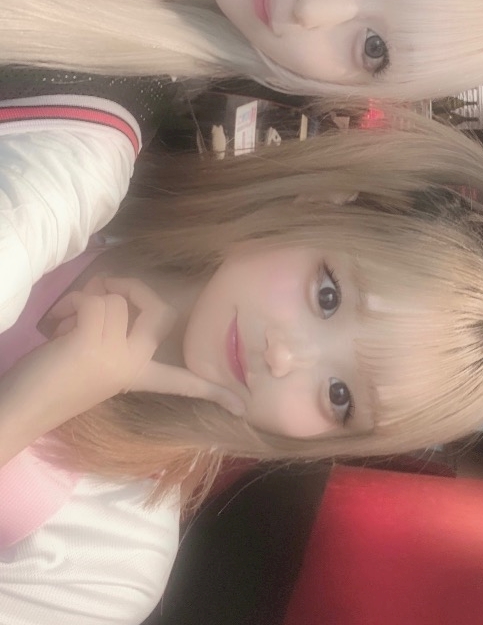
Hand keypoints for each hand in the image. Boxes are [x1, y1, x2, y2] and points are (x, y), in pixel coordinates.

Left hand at [32, 276, 243, 428]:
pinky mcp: (94, 343)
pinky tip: (57, 327)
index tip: (245, 407)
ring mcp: (117, 356)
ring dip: (86, 298)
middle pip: (159, 309)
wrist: (20, 410)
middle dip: (130, 286)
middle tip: (103, 290)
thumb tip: (115, 288)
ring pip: (117, 299)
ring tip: (66, 323)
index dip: (215, 390)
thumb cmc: (51, 383)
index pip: (185, 383)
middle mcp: (135, 367)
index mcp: (138, 378)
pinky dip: (71, 304)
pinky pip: (94, 300)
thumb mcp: (95, 360)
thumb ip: (115, 330)